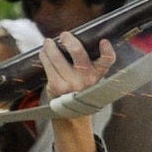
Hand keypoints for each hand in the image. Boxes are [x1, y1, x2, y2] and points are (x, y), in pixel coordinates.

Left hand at [42, 31, 116, 151]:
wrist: (71, 116)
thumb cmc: (80, 92)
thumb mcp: (92, 81)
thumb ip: (89, 65)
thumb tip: (74, 41)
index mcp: (98, 76)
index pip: (108, 62)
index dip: (107, 51)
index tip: (104, 41)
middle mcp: (86, 79)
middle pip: (78, 53)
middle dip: (69, 40)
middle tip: (64, 35)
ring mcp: (70, 83)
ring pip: (57, 57)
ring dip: (50, 47)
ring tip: (47, 42)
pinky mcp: (56, 86)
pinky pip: (48, 65)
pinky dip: (44, 56)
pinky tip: (43, 53)